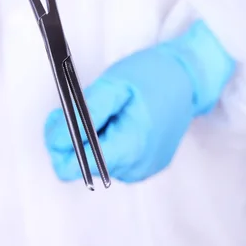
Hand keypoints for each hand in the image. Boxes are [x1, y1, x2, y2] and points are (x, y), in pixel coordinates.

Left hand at [45, 21, 234, 182]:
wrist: (189, 76)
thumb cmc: (153, 75)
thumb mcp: (114, 85)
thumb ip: (84, 114)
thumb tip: (57, 140)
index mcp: (129, 149)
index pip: (73, 167)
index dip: (60, 141)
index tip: (61, 114)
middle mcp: (135, 168)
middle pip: (81, 165)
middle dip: (73, 135)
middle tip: (80, 104)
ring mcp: (142, 170)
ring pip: (94, 161)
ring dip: (90, 136)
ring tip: (106, 108)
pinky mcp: (144, 165)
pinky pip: (111, 158)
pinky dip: (105, 139)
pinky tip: (117, 118)